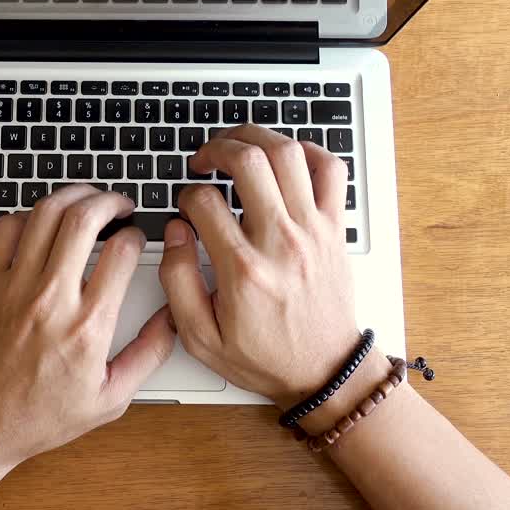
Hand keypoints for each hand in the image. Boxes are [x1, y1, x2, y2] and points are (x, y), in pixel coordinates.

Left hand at [0, 185, 175, 478]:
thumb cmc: (37, 417)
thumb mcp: (109, 399)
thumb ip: (148, 355)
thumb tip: (173, 320)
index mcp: (88, 326)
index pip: (121, 251)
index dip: (136, 234)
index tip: (136, 238)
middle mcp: (51, 300)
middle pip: (84, 218)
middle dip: (109, 200)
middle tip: (118, 205)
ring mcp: (13, 288)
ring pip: (46, 213)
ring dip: (72, 196)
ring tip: (86, 200)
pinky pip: (6, 228)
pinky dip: (29, 215)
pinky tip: (41, 223)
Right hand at [158, 124, 360, 410]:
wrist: (325, 372)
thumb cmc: (266, 357)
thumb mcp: (201, 337)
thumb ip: (178, 281)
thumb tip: (175, 232)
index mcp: (244, 270)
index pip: (205, 202)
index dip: (186, 196)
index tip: (186, 208)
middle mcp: (281, 242)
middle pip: (248, 161)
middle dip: (216, 148)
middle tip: (204, 160)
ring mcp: (313, 230)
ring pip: (288, 153)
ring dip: (256, 138)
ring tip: (237, 146)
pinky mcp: (334, 228)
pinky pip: (331, 169)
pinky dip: (308, 150)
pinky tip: (285, 157)